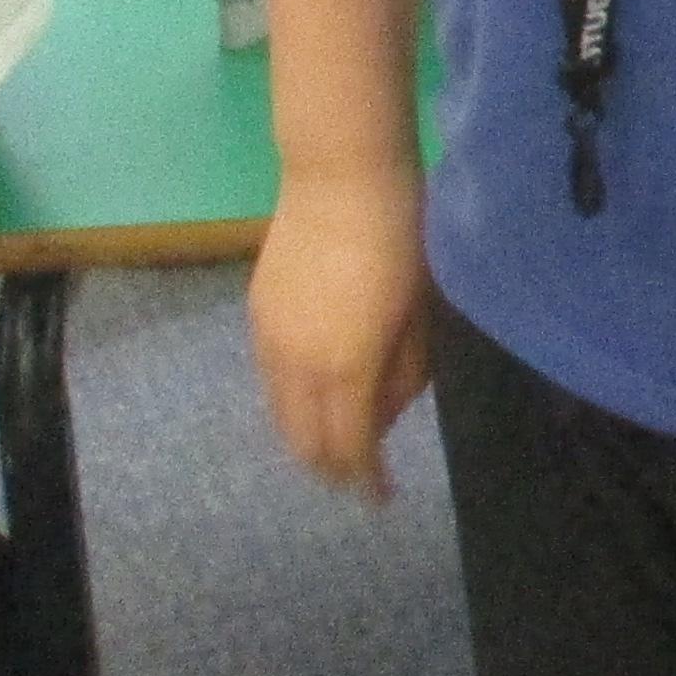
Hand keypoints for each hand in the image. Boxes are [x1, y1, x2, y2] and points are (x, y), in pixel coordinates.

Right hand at [250, 170, 435, 501]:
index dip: (366, 480)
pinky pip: (269, 379)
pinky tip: (314, 392)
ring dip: (306, 436)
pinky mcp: (256, 315)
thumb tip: (388, 413)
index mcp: (346, 368)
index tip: (382, 497)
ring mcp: (269, 340)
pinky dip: (290, 400)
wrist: (340, 178)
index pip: (350, 447)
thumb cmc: (400, 239)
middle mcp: (298, 366)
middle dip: (332, 467)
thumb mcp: (420, 312)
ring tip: (336, 438)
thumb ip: (405, 372)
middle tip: (358, 475)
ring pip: (279, 414)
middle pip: (304, 442)